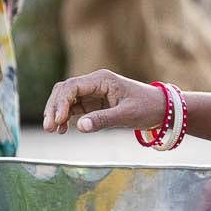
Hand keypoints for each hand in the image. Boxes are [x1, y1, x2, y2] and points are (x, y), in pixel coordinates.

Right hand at [43, 69, 165, 133]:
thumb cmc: (147, 107)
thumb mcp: (126, 115)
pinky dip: (66, 117)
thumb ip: (103, 120)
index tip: (57, 120)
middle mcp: (95, 83)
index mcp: (102, 79)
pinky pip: (74, 107)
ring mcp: (93, 92)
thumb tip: (80, 127)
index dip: (61, 103)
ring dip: (57, 113)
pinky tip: (63, 129)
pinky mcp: (94, 102)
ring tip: (54, 131)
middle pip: (65, 91)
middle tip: (49, 128)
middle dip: (54, 108)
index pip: (72, 87)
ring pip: (66, 99)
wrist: (161, 108)